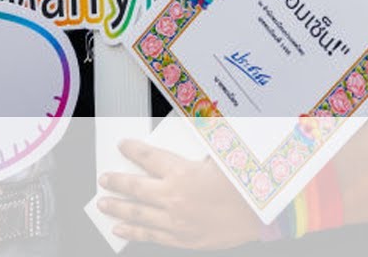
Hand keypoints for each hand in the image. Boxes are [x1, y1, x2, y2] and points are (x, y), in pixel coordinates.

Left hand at [97, 139, 260, 249]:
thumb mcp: (223, 154)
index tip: (122, 146)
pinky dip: (134, 231)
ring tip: (103, 205)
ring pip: (138, 214)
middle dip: (116, 182)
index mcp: (182, 172)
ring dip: (118, 208)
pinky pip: (152, 235)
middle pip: (135, 188)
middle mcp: (174, 197)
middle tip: (104, 179)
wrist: (263, 216)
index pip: (148, 157)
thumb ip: (202, 143)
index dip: (132, 149)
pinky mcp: (184, 239)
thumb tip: (191, 129)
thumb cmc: (246, 183)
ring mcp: (177, 221)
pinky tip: (121, 228)